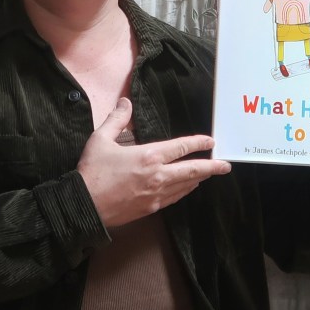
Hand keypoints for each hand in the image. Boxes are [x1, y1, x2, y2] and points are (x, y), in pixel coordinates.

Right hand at [78, 97, 230, 227]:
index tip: (210, 141)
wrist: (84, 205)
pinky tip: (187, 187)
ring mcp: (157, 194)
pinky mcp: (152, 207)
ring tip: (208, 174)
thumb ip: (117, 119)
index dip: (199, 143)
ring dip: (199, 178)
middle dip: (212, 167)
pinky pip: (175, 197)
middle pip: (193, 170)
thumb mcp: (101, 139)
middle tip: (225, 165)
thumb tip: (125, 102)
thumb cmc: (92, 171)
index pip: (182, 147)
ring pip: (186, 185)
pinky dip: (185, 190)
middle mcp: (159, 175)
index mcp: (149, 155)